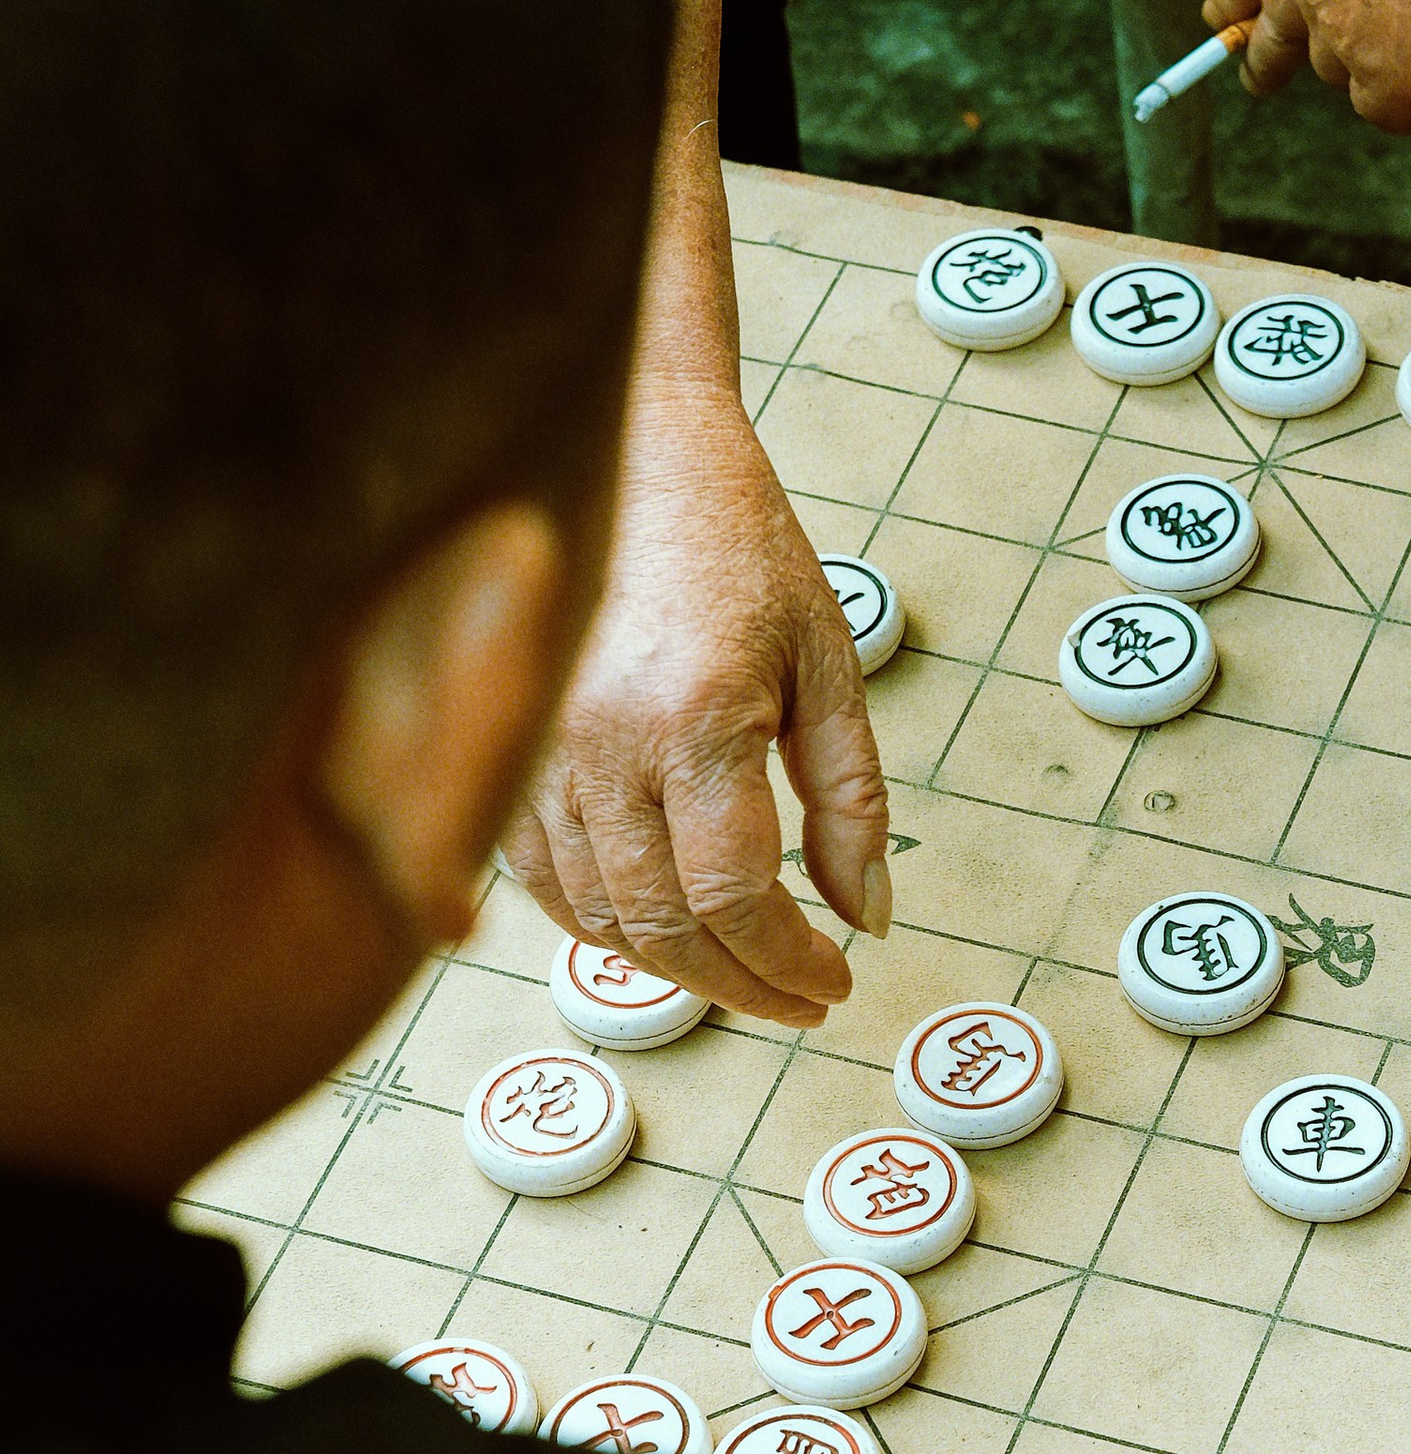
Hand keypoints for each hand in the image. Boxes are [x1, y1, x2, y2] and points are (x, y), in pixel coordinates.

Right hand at [502, 375, 890, 1023]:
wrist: (637, 454)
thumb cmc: (740, 547)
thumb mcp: (827, 664)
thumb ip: (851, 800)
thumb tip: (867, 917)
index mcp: (695, 719)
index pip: (736, 898)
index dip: (789, 963)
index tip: (834, 980)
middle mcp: (599, 744)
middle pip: (664, 927)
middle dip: (741, 985)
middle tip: (799, 999)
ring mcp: (535, 751)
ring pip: (597, 916)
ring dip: (674, 966)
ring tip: (743, 969)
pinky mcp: (501, 751)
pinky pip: (540, 878)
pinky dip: (602, 923)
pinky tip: (659, 927)